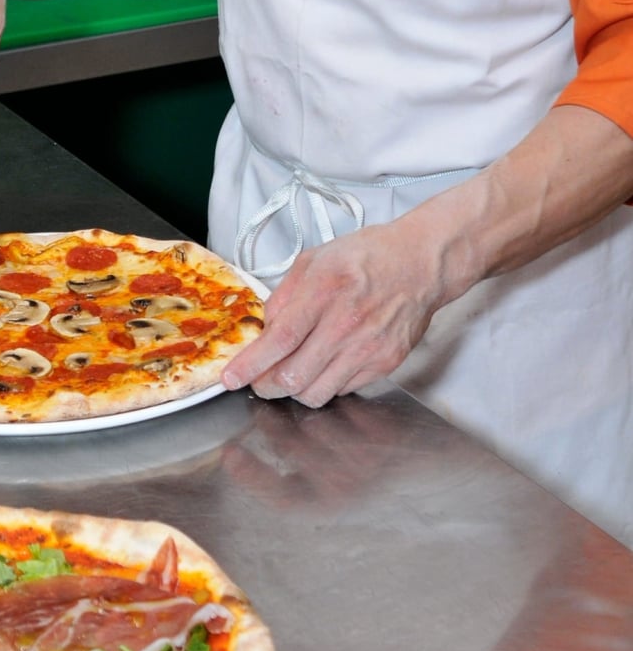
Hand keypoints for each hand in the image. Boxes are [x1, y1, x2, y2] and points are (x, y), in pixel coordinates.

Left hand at [222, 221, 447, 407]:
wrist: (419, 264)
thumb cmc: (366, 257)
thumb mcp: (312, 261)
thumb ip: (282, 297)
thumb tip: (261, 331)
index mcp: (324, 292)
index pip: (279, 340)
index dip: (250, 365)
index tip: (231, 378)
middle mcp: (347, 324)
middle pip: (293, 376)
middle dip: (265, 386)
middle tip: (258, 380)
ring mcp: (368, 348)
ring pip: (315, 393)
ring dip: (293, 390)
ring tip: (290, 373)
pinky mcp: (384, 364)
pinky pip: (341, 390)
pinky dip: (323, 384)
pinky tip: (323, 365)